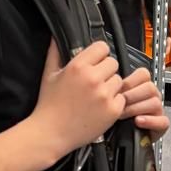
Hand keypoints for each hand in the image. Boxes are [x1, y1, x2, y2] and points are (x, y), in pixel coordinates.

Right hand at [32, 39, 125, 160]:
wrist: (51, 133)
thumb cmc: (49, 106)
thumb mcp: (49, 75)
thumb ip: (55, 52)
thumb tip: (57, 36)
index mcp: (78, 67)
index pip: (102, 47)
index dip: (99, 55)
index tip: (95, 62)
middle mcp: (93, 79)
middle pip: (113, 63)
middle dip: (106, 71)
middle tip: (94, 82)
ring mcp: (104, 95)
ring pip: (119, 80)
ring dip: (111, 86)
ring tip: (96, 96)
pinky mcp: (113, 110)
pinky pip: (122, 98)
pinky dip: (113, 102)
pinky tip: (99, 107)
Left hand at [119, 66, 168, 134]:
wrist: (123, 138)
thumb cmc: (118, 118)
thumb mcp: (115, 101)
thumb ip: (115, 90)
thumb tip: (107, 83)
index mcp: (142, 86)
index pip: (143, 74)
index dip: (129, 81)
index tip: (117, 90)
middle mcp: (152, 96)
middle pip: (149, 87)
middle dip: (131, 96)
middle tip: (117, 104)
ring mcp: (158, 110)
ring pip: (155, 103)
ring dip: (136, 109)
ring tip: (123, 115)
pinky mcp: (161, 125)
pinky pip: (162, 121)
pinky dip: (150, 121)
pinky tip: (138, 121)